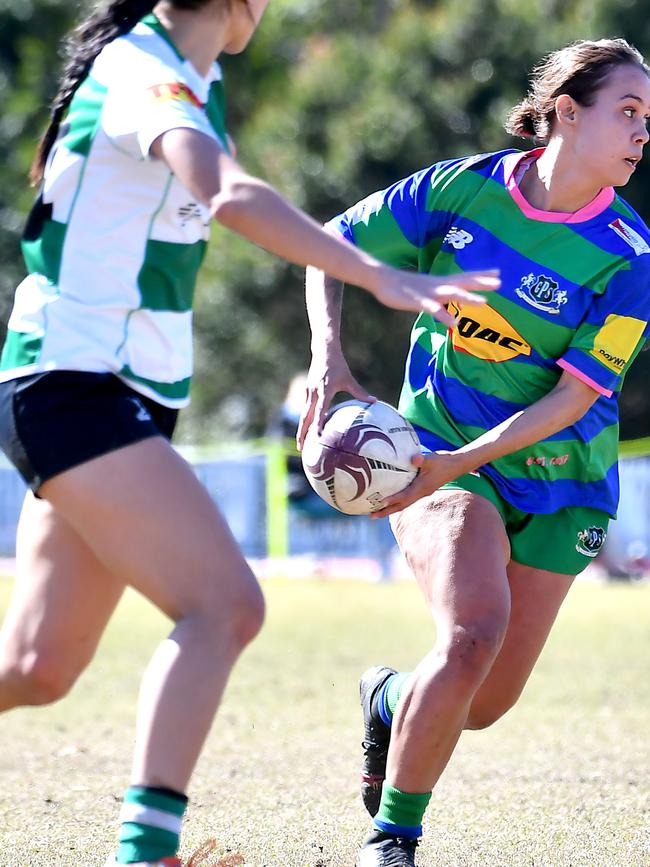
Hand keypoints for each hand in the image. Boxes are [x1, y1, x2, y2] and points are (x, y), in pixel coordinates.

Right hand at [297, 350, 375, 448]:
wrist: (323, 351)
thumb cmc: (338, 365)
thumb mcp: (349, 379)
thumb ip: (360, 392)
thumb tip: (375, 401)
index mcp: (325, 390)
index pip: (320, 411)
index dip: (319, 424)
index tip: (318, 436)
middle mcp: (314, 393)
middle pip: (306, 417)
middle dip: (302, 433)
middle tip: (301, 448)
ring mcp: (308, 392)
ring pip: (304, 414)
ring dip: (302, 428)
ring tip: (301, 443)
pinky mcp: (307, 391)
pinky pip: (305, 408)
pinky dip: (304, 420)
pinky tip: (306, 428)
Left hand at [370, 450, 469, 517]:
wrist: (457, 465)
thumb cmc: (444, 461)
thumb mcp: (432, 459)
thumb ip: (421, 460)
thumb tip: (413, 459)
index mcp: (421, 488)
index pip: (404, 497)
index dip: (392, 500)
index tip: (380, 503)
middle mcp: (420, 493)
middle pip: (401, 506)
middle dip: (386, 511)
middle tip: (371, 516)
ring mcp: (422, 493)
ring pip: (404, 504)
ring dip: (390, 508)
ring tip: (376, 511)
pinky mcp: (422, 489)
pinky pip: (407, 499)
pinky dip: (397, 502)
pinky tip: (390, 500)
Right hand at [372, 268, 499, 325]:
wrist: (382, 279)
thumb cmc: (403, 286)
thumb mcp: (425, 289)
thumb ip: (439, 294)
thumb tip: (451, 300)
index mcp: (440, 282)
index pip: (465, 276)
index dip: (481, 274)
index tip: (498, 272)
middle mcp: (438, 285)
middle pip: (463, 282)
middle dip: (482, 282)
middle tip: (500, 282)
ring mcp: (429, 293)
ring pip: (452, 294)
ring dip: (468, 297)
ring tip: (484, 302)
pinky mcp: (418, 302)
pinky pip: (434, 309)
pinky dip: (445, 315)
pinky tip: (454, 323)